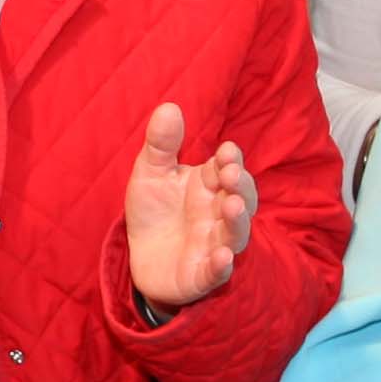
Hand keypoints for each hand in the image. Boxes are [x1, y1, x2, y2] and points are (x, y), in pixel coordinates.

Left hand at [125, 114, 254, 313]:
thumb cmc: (154, 210)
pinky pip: (217, 272)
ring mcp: (214, 244)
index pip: (226, 169)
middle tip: (232, 173)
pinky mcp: (203, 275)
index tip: (226, 151)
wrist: (141, 258)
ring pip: (235, 234)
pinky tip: (223, 257)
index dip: (229, 161)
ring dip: (237, 221)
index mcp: (208, 185)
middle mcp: (218, 214)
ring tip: (232, 205)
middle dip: (239, 185)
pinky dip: (222, 266)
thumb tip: (169, 107)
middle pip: (240, 198)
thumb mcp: (151, 174)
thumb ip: (161, 144)